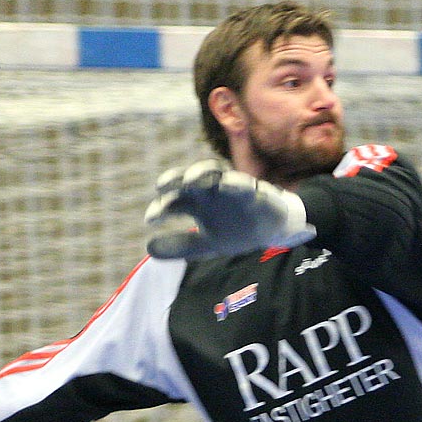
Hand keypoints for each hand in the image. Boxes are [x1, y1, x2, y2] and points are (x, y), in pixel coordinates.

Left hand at [145, 160, 315, 260]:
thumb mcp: (206, 244)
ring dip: (200, 173)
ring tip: (189, 181)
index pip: (174, 201)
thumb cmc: (235, 231)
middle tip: (161, 187)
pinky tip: (224, 183)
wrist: (271, 229)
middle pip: (188, 180)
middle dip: (175, 180)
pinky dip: (234, 182)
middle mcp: (210, 191)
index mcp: (197, 203)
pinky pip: (243, 183)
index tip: (150, 220)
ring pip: (212, 173)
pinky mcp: (253, 190)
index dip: (160, 208)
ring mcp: (230, 188)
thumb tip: (149, 248)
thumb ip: (180, 246)